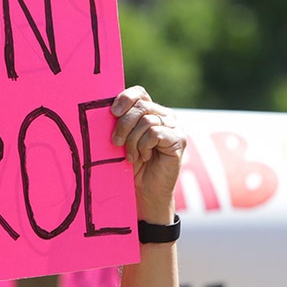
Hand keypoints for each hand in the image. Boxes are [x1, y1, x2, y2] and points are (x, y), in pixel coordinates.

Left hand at [110, 86, 183, 223]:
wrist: (144, 193)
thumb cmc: (131, 167)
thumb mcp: (122, 140)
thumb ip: (120, 122)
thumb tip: (107, 108)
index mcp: (151, 112)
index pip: (140, 93)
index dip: (125, 98)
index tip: (112, 112)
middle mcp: (166, 116)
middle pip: (141, 106)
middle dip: (123, 125)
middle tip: (116, 143)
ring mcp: (175, 128)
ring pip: (146, 120)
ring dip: (133, 141)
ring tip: (132, 156)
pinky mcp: (179, 140)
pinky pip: (155, 133)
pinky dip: (144, 146)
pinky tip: (144, 157)